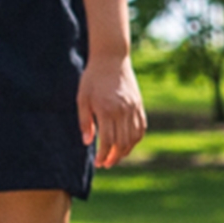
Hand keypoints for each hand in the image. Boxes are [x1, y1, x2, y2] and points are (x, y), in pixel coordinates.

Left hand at [79, 54, 147, 170]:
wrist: (111, 58)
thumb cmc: (92, 78)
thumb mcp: (82, 98)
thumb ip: (84, 121)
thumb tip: (87, 142)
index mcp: (107, 109)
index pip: (108, 141)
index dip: (103, 155)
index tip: (99, 163)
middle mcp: (123, 110)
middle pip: (122, 142)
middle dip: (114, 157)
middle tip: (106, 163)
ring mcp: (133, 108)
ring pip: (134, 137)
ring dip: (126, 150)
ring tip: (116, 156)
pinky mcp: (139, 104)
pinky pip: (141, 127)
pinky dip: (136, 139)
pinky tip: (127, 144)